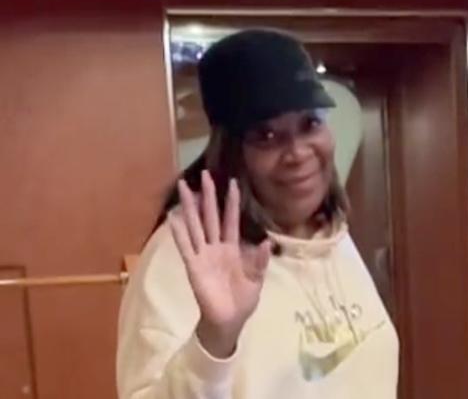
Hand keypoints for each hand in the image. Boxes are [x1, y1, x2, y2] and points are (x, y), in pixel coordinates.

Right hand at [168, 171, 271, 357]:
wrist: (229, 321)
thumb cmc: (242, 300)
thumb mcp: (256, 279)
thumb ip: (260, 261)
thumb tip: (268, 242)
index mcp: (232, 248)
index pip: (231, 220)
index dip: (232, 202)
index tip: (233, 182)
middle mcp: (216, 247)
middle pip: (211, 216)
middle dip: (208, 195)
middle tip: (204, 174)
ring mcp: (203, 255)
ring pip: (196, 225)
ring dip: (190, 207)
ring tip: (184, 187)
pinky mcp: (194, 266)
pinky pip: (186, 247)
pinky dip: (179, 233)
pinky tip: (173, 218)